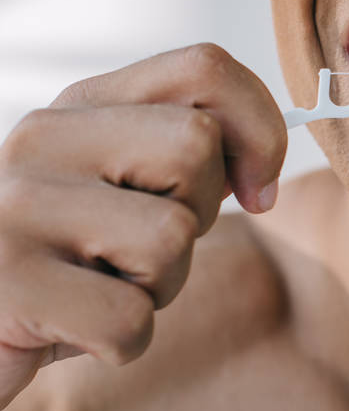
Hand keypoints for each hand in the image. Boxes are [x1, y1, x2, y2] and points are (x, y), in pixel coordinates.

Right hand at [0, 43, 286, 409]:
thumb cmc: (67, 267)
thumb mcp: (126, 195)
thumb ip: (185, 161)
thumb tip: (261, 162)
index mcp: (82, 107)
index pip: (205, 68)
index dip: (259, 131)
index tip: (255, 189)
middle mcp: (43, 138)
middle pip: (195, 146)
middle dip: (200, 216)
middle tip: (144, 251)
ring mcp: (17, 206)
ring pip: (171, 237)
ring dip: (160, 286)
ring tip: (102, 287)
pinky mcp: (8, 281)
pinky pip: (131, 319)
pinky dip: (124, 342)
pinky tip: (76, 331)